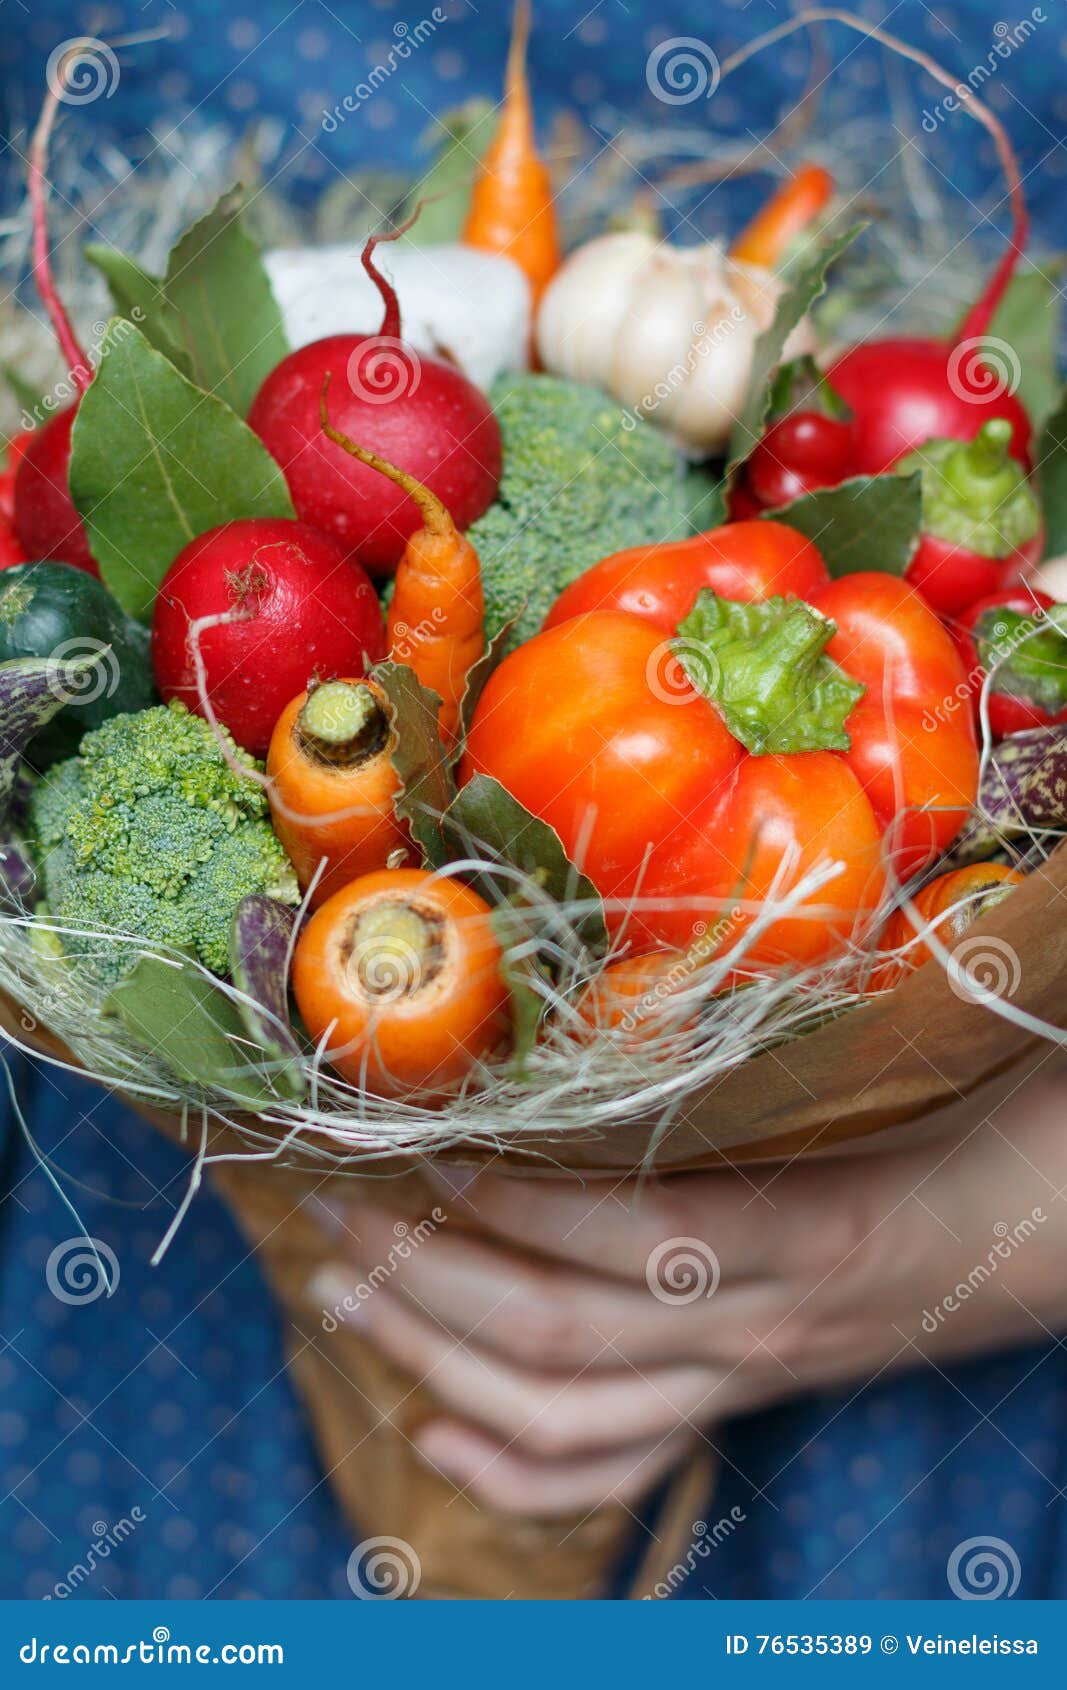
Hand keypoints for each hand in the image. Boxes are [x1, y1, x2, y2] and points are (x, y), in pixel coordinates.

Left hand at [307, 1072, 1066, 1516]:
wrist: (1039, 1227)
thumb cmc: (964, 1123)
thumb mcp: (891, 1073)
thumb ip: (779, 1049)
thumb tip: (639, 977)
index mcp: (810, 1230)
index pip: (637, 1239)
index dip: (519, 1203)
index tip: (423, 1142)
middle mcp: (763, 1325)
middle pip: (565, 1336)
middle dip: (430, 1278)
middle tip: (336, 1209)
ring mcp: (743, 1378)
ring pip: (566, 1417)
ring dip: (435, 1363)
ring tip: (342, 1293)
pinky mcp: (736, 1403)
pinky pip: (614, 1474)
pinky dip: (509, 1473)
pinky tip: (427, 1435)